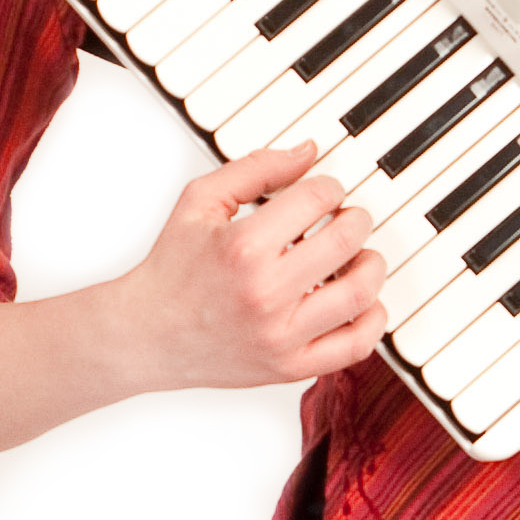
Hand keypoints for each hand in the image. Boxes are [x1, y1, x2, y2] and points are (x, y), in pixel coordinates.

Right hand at [116, 141, 387, 391]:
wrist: (147, 335)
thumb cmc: (173, 269)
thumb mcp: (200, 201)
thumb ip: (256, 169)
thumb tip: (308, 152)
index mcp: (243, 247)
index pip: (316, 199)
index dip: (329, 187)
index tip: (326, 192)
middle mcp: (265, 293)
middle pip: (345, 242)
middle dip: (356, 219)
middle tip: (349, 218)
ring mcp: (281, 335)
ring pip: (359, 294)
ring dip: (372, 265)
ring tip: (360, 256)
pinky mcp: (290, 367)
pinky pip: (354, 346)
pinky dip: (373, 320)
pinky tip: (362, 301)